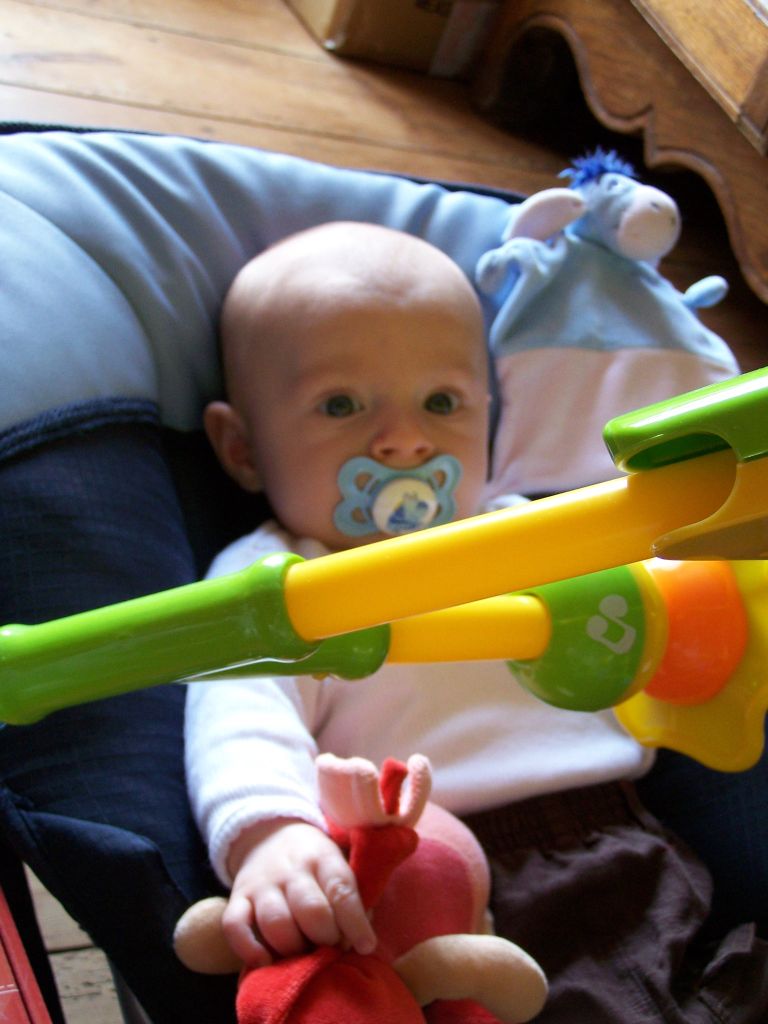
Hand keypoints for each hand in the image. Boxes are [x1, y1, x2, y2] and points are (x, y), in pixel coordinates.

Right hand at [223, 819, 376, 966]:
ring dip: (294, 948)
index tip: (365, 946)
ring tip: (304, 954)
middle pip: (311, 911)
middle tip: (331, 946)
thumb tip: (362, 941)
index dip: (355, 924)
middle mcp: (291, 869)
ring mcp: (262, 884)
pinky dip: (249, 950)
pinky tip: (266, 962)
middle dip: (326, 938)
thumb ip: (350, 897)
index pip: (341, 890)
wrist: (269, 834)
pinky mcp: (237, 898)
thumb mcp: (337, 862)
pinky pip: (235, 927)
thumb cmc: (313, 861)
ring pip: (276, 923)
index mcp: (322, 857)